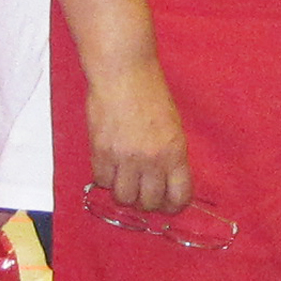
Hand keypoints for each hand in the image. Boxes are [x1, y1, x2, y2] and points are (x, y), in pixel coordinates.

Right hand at [83, 60, 191, 214]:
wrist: (123, 73)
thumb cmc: (150, 93)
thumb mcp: (173, 126)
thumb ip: (171, 156)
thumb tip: (166, 182)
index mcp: (174, 152)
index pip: (179, 196)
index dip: (173, 206)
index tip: (168, 205)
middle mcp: (151, 159)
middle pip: (149, 203)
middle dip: (147, 202)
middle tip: (143, 193)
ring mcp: (124, 157)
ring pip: (124, 198)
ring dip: (125, 194)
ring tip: (125, 182)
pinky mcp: (101, 152)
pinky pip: (102, 182)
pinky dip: (106, 179)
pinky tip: (110, 168)